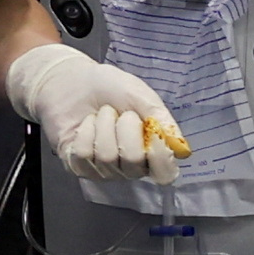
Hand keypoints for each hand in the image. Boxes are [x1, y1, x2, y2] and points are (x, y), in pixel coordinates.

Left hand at [6, 42, 183, 177]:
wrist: (73, 80)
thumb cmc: (110, 88)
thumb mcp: (141, 95)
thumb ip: (161, 120)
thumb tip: (180, 146)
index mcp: (152, 151)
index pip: (164, 173)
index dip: (161, 158)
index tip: (154, 132)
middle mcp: (130, 167)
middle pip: (134, 161)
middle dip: (126, 128)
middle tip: (121, 113)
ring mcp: (104, 170)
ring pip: (107, 158)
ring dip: (103, 127)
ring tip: (101, 114)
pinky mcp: (79, 167)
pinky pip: (85, 156)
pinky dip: (85, 133)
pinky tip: (85, 124)